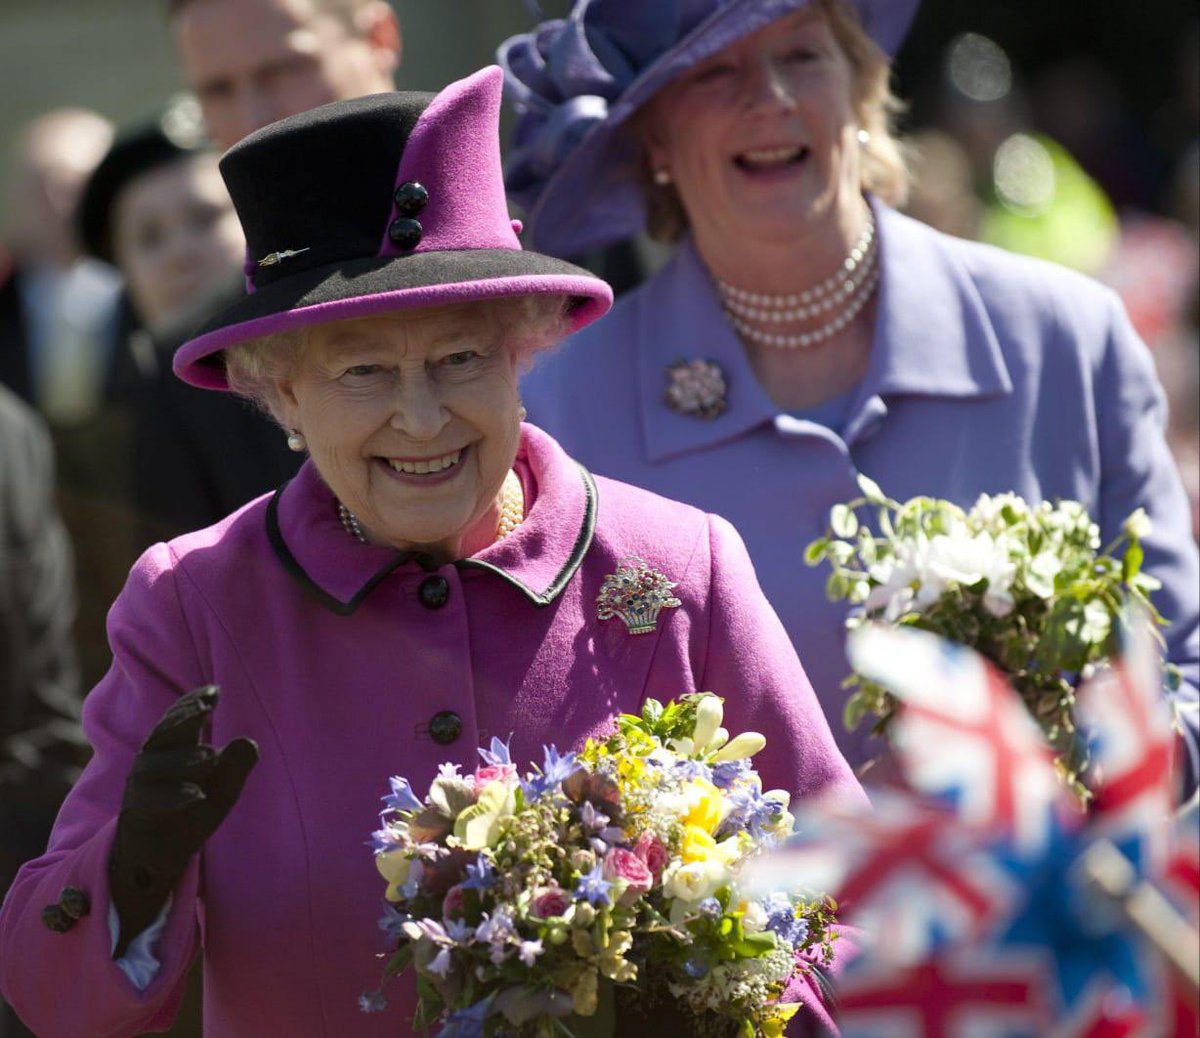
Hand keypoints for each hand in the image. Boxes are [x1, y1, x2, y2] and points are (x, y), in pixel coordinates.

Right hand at [109, 685, 257, 955]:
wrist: (160, 856)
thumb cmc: (191, 811)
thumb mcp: (223, 789)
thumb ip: (236, 766)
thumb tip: (248, 742)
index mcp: (172, 750)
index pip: (179, 720)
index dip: (192, 703)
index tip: (214, 690)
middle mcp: (151, 762)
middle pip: (162, 734)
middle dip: (182, 717)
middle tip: (206, 705)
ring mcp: (139, 788)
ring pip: (154, 765)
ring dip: (183, 759)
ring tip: (211, 756)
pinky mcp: (135, 815)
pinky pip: (149, 801)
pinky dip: (173, 795)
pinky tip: (198, 794)